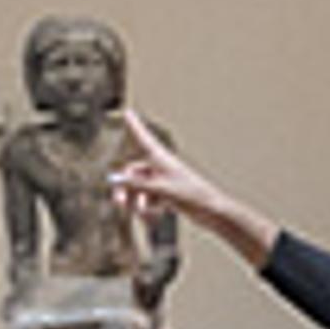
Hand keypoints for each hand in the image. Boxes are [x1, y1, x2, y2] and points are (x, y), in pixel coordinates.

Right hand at [107, 108, 231, 232]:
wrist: (212, 211)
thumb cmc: (191, 195)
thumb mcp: (160, 189)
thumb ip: (137, 184)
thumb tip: (116, 179)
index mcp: (162, 158)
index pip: (144, 138)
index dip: (134, 126)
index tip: (126, 111)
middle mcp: (161, 167)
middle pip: (135, 172)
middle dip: (125, 187)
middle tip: (118, 201)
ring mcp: (164, 181)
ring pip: (140, 188)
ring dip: (136, 201)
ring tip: (140, 212)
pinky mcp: (168, 195)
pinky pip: (149, 199)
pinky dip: (147, 207)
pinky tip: (151, 217)